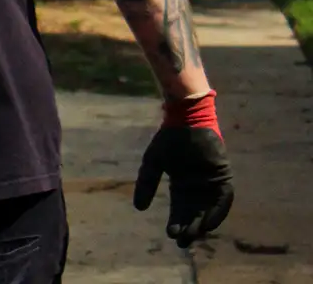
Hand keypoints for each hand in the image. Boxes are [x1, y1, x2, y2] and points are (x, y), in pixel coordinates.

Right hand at [134, 102, 233, 247]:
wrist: (185, 120)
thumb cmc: (168, 139)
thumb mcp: (153, 163)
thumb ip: (147, 184)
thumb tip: (139, 207)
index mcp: (181, 185)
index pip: (180, 209)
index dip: (176, 222)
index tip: (170, 234)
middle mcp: (198, 187)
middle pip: (195, 214)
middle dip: (190, 228)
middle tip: (183, 242)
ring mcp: (212, 183)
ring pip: (209, 210)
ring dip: (203, 224)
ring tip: (194, 234)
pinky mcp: (223, 177)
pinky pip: (224, 199)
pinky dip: (218, 212)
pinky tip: (209, 222)